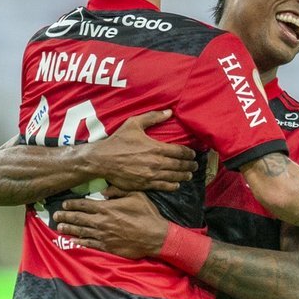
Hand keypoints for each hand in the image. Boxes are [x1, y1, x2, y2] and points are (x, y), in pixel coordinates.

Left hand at [52, 192, 168, 258]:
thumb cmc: (147, 214)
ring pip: (81, 231)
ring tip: (59, 228)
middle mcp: (101, 221)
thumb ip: (118, 191)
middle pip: (78, 218)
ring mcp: (103, 235)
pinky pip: (90, 244)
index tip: (64, 204)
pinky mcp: (107, 246)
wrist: (155, 236)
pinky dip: (80, 242)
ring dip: (69, 229)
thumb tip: (105, 191)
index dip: (72, 204)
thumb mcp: (136, 195)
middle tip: (55, 216)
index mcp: (107, 208)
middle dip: (66, 216)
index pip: (84, 205)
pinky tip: (73, 241)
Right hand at [82, 110, 196, 192]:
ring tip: (188, 175)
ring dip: (183, 176)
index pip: (179, 152)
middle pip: (179, 165)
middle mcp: (157, 163)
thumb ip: (153, 117)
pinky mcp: (145, 184)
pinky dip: (172, 186)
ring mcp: (151, 175)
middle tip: (195, 166)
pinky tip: (176, 184)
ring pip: (173, 177)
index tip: (193, 154)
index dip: (189, 153)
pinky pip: (163, 186)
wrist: (103, 160)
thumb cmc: (118, 141)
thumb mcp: (134, 124)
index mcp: (156, 148)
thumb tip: (169, 111)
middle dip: (189, 166)